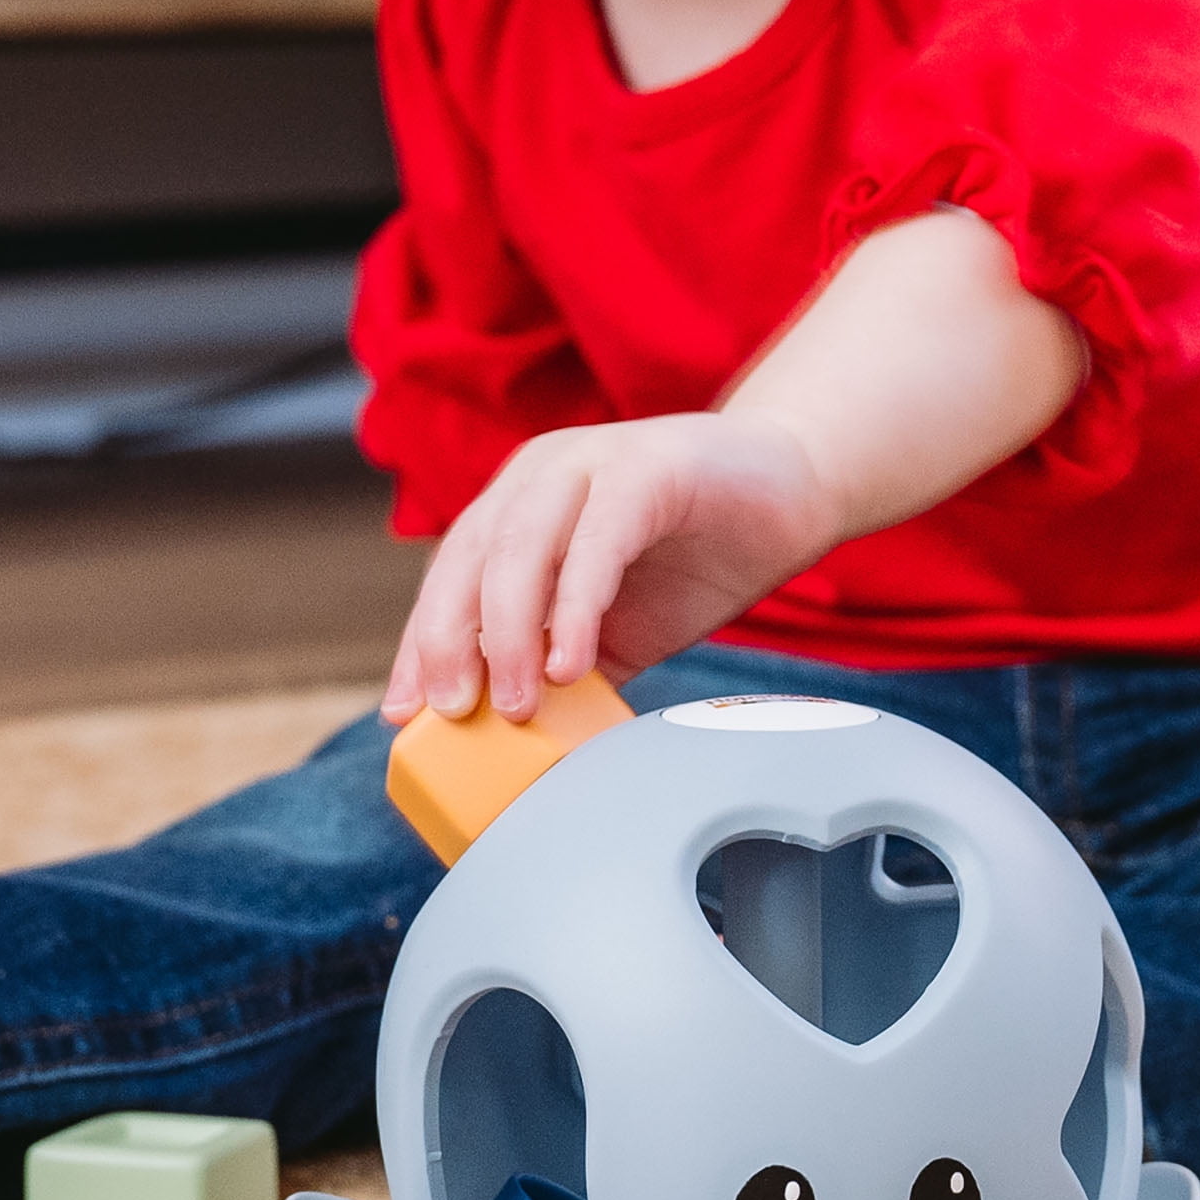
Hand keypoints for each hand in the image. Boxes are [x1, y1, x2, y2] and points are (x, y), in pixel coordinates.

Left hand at [382, 410, 840, 723]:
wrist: (794, 488)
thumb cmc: (700, 554)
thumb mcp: (617, 626)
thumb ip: (567, 664)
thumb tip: (521, 738)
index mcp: (520, 505)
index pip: (450, 576)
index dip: (420, 644)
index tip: (404, 714)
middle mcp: (541, 474)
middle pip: (470, 558)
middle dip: (448, 640)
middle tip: (451, 713)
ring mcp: (590, 461)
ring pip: (520, 546)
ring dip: (506, 631)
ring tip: (514, 702)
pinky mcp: (647, 467)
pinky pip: (596, 540)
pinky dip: (575, 605)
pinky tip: (572, 662)